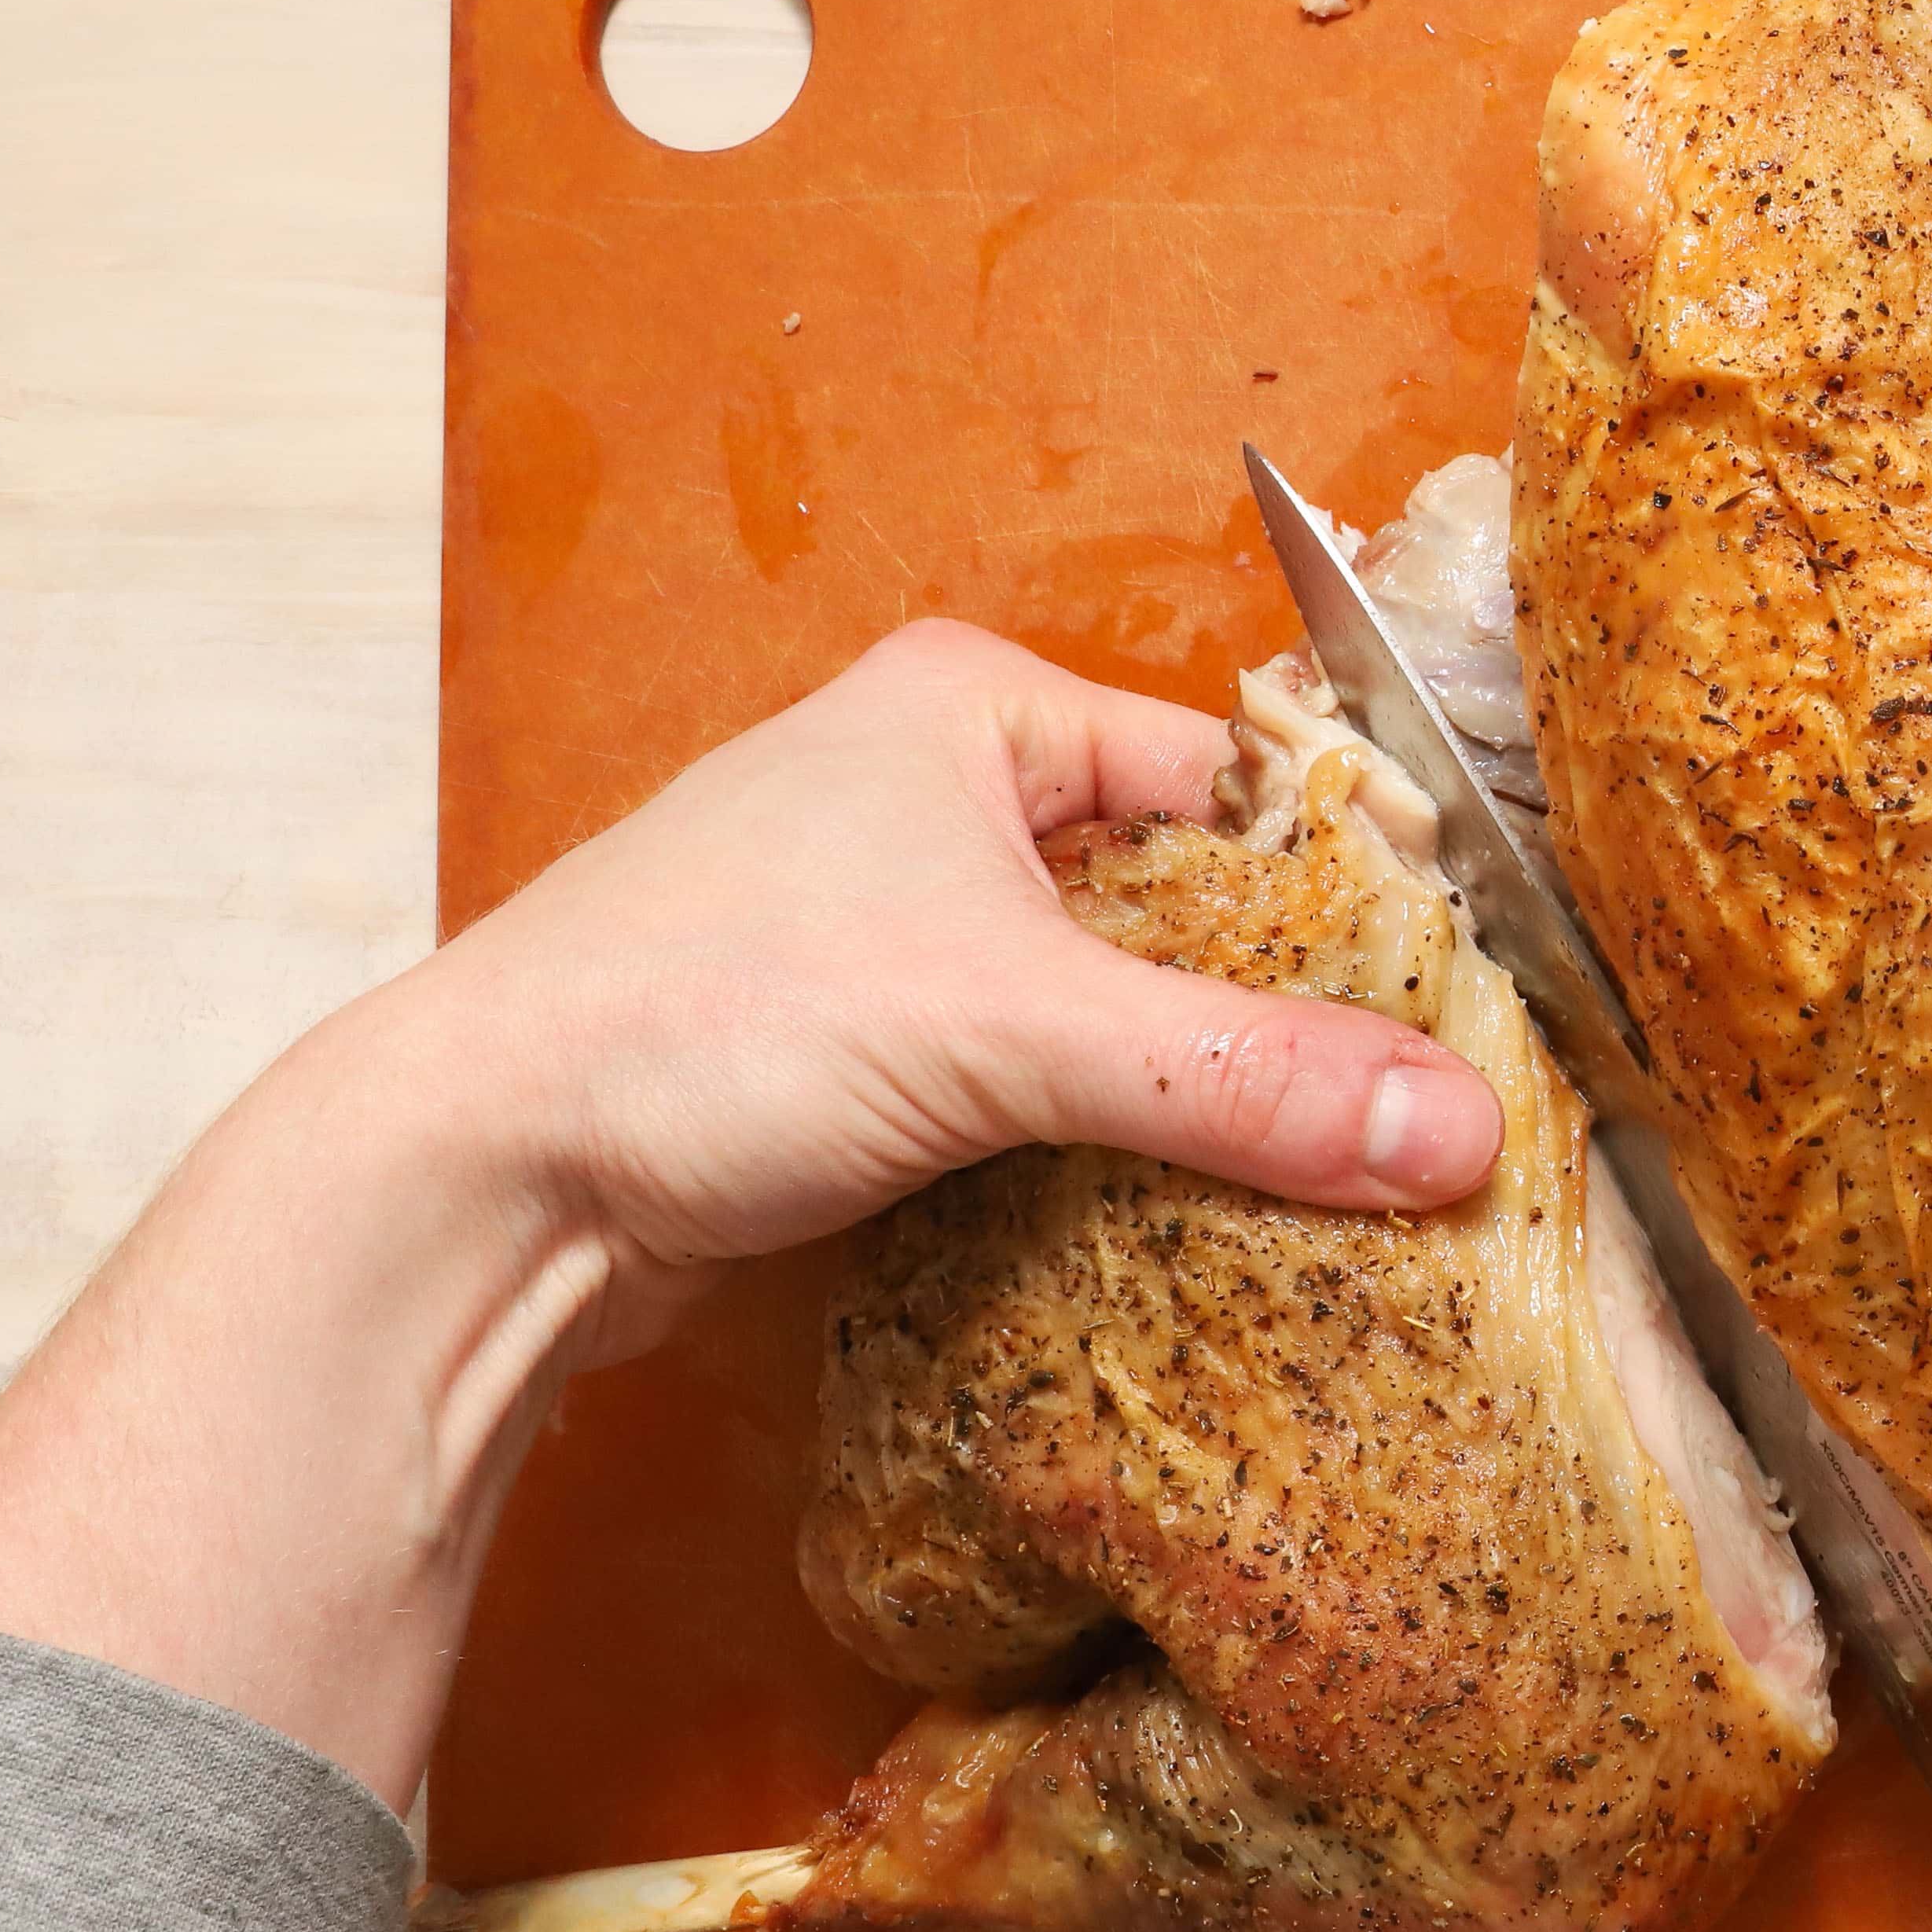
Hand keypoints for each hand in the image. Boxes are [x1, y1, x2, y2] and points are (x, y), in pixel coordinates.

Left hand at [0, 620, 1499, 1798]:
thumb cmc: (694, 1022)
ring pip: (1093, 1005)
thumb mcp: (1015, 1032)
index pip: (1229, 780)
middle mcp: (920, 796)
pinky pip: (1017, 1089)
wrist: (475, 1177)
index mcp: (967, 710)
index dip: (1342, 892)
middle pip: (1171, 902)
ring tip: (1299, 1177)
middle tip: (1390, 1112)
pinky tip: (1155, 1220)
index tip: (1447, 1008)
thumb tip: (1457, 1128)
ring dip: (1173, 1092)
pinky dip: (1084, 1149)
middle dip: (1266, 1010)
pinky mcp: (837, 1058)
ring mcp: (871, 929)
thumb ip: (1245, 1078)